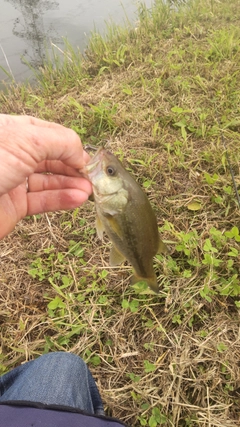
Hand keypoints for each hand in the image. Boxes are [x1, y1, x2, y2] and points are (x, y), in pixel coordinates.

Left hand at [0, 114, 91, 238]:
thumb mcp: (29, 140)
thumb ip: (61, 141)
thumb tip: (83, 153)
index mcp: (17, 131)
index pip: (53, 136)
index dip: (73, 147)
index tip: (91, 160)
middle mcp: (16, 154)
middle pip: (53, 159)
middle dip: (75, 168)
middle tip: (95, 179)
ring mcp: (14, 180)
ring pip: (49, 181)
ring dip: (71, 185)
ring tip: (90, 192)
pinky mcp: (14, 205)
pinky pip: (42, 201)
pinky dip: (61, 200)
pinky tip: (78, 200)